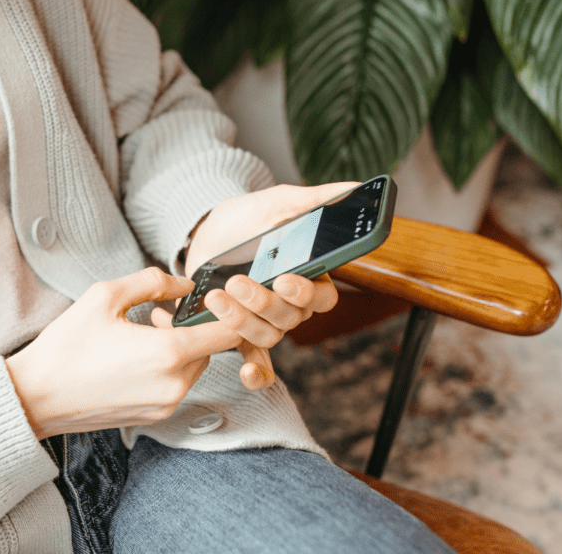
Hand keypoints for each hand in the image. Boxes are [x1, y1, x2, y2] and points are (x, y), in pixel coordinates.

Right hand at [5, 268, 241, 439]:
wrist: (35, 397)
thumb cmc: (66, 347)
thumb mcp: (105, 296)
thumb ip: (152, 282)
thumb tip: (185, 284)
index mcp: (168, 353)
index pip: (229, 333)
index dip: (228, 312)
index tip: (211, 300)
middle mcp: (174, 384)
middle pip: (213, 350)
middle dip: (194, 328)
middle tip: (158, 315)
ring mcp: (165, 404)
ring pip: (195, 368)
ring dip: (180, 348)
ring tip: (143, 333)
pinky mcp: (154, 416)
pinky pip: (177, 385)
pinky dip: (168, 368)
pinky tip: (135, 356)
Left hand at [180, 183, 354, 389]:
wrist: (206, 232)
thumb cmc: (247, 218)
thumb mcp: (278, 202)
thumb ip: (316, 199)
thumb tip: (356, 187)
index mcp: (310, 276)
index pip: (323, 297)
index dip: (307, 292)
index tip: (284, 279)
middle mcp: (291, 304)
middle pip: (291, 318)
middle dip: (263, 302)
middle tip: (237, 282)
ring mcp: (266, 319)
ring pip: (268, 334)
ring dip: (243, 322)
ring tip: (217, 298)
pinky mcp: (240, 330)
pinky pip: (256, 359)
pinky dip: (255, 372)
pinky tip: (246, 373)